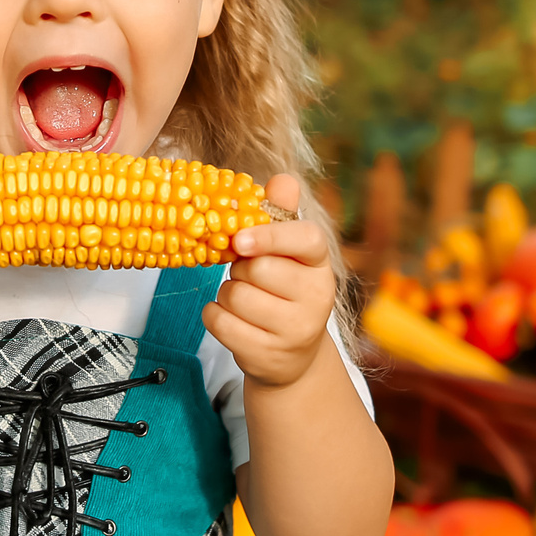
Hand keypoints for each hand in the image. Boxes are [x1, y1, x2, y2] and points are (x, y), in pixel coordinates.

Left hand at [203, 173, 336, 388]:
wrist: (291, 355)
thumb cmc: (283, 290)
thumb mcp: (287, 252)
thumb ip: (280, 214)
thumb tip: (283, 179)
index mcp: (320, 263)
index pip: (306, 239)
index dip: (271, 235)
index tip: (240, 240)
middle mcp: (317, 297)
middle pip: (258, 268)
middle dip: (240, 269)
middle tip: (248, 276)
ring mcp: (296, 330)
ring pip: (235, 296)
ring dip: (226, 293)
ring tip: (243, 300)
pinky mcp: (268, 355)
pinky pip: (220, 322)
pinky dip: (215, 316)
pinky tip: (232, 319)